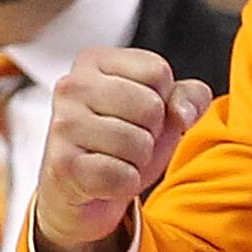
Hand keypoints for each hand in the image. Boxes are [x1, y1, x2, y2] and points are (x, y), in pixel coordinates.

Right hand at [34, 47, 212, 251]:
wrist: (81, 190)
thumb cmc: (121, 142)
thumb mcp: (161, 113)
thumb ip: (189, 97)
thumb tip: (184, 114)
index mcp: (94, 61)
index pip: (158, 71)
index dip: (162, 101)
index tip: (138, 115)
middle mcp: (72, 85)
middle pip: (151, 107)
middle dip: (151, 133)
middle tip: (128, 142)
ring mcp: (63, 124)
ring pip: (139, 144)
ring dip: (138, 161)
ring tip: (116, 159)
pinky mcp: (63, 164)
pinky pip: (122, 176)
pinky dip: (125, 184)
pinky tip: (107, 179)